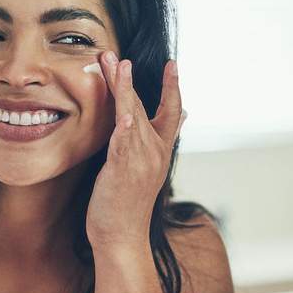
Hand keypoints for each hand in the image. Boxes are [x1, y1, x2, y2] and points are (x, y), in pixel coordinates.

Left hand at [85, 51, 185, 251]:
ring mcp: (141, 160)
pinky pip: (124, 141)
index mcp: (160, 151)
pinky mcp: (124, 170)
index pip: (173, 112)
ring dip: (121, 87)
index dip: (173, 87)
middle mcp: (154, 152)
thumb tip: (180, 119)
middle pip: (143, 105)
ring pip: (132, 115)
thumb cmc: (127, 204)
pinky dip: (125, 123)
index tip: (173, 63)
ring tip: (112, 62)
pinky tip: (123, 109)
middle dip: (127, 77)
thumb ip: (154, 144)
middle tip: (114, 53)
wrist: (121, 238)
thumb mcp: (143, 170)